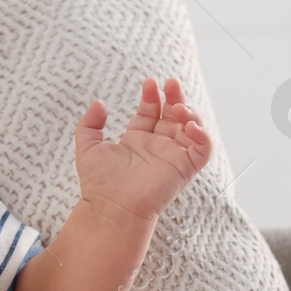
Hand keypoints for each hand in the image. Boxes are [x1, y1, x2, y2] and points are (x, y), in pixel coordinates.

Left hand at [74, 77, 212, 225]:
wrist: (112, 208)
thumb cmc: (99, 184)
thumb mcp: (87, 147)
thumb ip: (89, 123)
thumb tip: (99, 103)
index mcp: (137, 141)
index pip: (151, 112)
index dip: (152, 96)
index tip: (149, 83)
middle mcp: (157, 147)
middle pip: (173, 115)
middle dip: (175, 96)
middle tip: (171, 83)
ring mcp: (172, 157)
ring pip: (191, 128)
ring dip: (190, 112)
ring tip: (178, 106)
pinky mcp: (185, 168)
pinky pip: (203, 149)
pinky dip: (203, 134)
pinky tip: (189, 124)